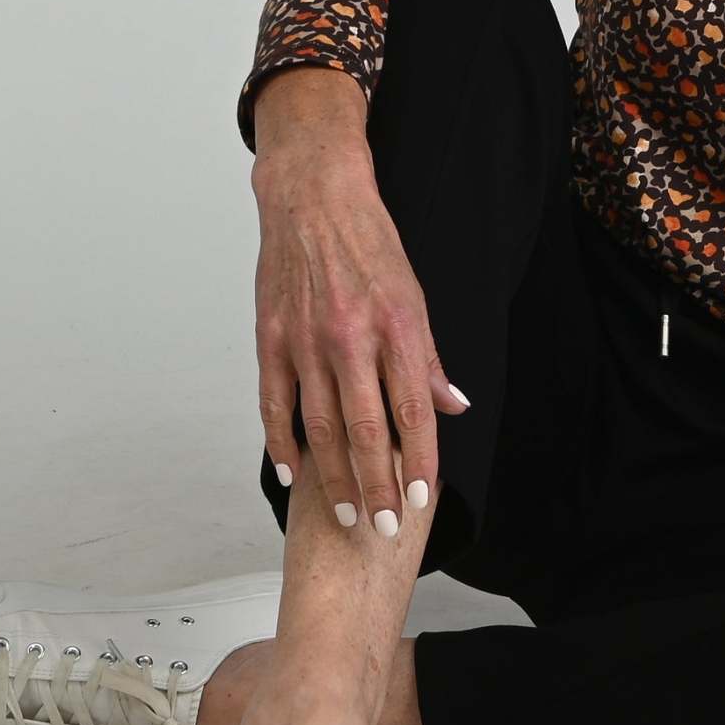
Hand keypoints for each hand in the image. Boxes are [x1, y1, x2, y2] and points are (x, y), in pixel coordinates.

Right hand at [251, 142, 470, 535]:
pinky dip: (281, 444)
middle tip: (381, 527)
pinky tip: (292, 474)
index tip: (422, 499)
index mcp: (395, 326)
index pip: (411, 410)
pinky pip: (274, 404)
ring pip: (319, 427)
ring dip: (333, 477)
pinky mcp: (270, 338)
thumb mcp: (415, 294)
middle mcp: (350, 338)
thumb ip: (429, 357)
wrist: (314, 197)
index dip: (418, 459)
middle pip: (364, 430)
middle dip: (376, 486)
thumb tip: (454, 406)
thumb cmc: (371, 243)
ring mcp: (305, 341)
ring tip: (345, 513)